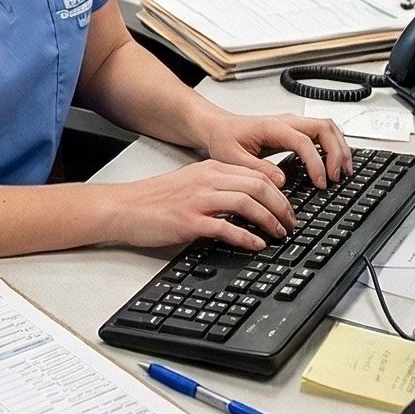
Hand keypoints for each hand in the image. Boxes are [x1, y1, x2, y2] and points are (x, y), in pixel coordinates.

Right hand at [107, 159, 298, 252]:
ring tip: (280, 233)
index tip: (289, 206)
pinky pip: (226, 227)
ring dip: (269, 220)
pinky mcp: (189, 221)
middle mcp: (207, 180)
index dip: (279, 191)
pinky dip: (246, 236)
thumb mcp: (191, 183)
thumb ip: (218, 187)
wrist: (123, 208)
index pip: (256, 174)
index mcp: (211, 169)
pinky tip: (256, 244)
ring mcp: (198, 200)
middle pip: (258, 186)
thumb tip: (248, 201)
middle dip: (281, 206)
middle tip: (291, 222)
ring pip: (247, 203)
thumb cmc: (155, 199)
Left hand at [197, 108, 351, 189]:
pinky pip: (322, 133)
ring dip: (339, 148)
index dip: (316, 163)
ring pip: (328, 128)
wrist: (218, 128)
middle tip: (338, 176)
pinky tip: (335, 163)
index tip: (321, 183)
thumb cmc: (224, 140)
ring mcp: (293, 124)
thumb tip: (281, 181)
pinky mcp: (295, 130)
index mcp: (272, 127)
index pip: (304, 141)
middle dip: (337, 152)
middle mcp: (287, 121)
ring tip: (344, 171)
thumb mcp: (233, 159)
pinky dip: (333, 147)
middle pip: (324, 128)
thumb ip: (257, 169)